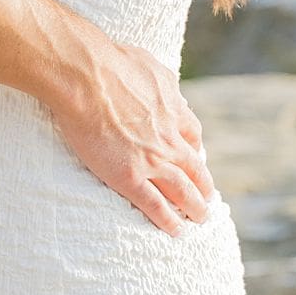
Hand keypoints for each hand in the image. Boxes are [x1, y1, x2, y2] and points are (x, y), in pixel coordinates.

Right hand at [53, 33, 214, 234]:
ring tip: (200, 219)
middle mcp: (170, 140)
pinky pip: (156, 206)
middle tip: (208, 198)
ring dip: (195, 208)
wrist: (88, 77)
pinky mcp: (129, 177)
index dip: (196, 151)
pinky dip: (169, 221)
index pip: (193, 137)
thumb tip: (166, 86)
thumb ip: (162, 81)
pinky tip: (176, 231)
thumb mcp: (150, 65)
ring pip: (183, 192)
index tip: (196, 159)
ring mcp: (152, 161)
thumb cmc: (112, 63)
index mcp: (174, 113)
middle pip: (196, 170)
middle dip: (204, 186)